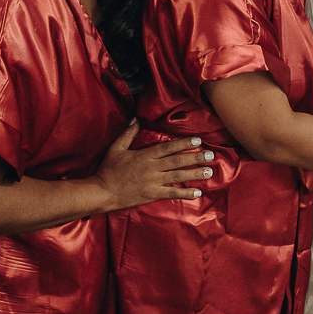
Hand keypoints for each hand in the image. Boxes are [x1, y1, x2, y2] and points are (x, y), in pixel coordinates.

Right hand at [93, 121, 213, 209]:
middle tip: (211, 155)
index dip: (184, 143)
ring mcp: (152, 182)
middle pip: (177, 161)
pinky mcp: (151, 194)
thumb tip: (136, 118)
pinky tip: (197, 192)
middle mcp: (151, 168)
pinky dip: (185, 193)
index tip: (198, 141)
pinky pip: (171, 193)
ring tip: (209, 171)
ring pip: (178, 176)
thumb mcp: (116, 148)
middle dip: (195, 157)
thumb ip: (128, 133)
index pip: (168, 147)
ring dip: (195, 174)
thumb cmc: (108, 170)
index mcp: (144, 155)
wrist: (101, 192)